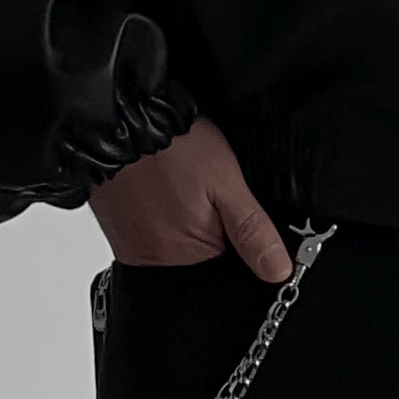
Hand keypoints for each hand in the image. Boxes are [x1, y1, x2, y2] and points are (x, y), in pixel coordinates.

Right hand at [89, 116, 293, 280]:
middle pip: (203, 265)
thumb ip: (253, 231)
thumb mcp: (227, 183)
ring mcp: (135, 251)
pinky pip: (151, 240)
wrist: (120, 121)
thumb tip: (279, 272)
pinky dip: (165, 223)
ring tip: (189, 194)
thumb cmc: (172, 148)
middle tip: (212, 198)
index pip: (231, 276)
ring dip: (191, 231)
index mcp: (192, 259)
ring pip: (178, 253)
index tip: (242, 222)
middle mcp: (158, 264)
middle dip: (217, 239)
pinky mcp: (120, 235)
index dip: (244, 251)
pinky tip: (170, 196)